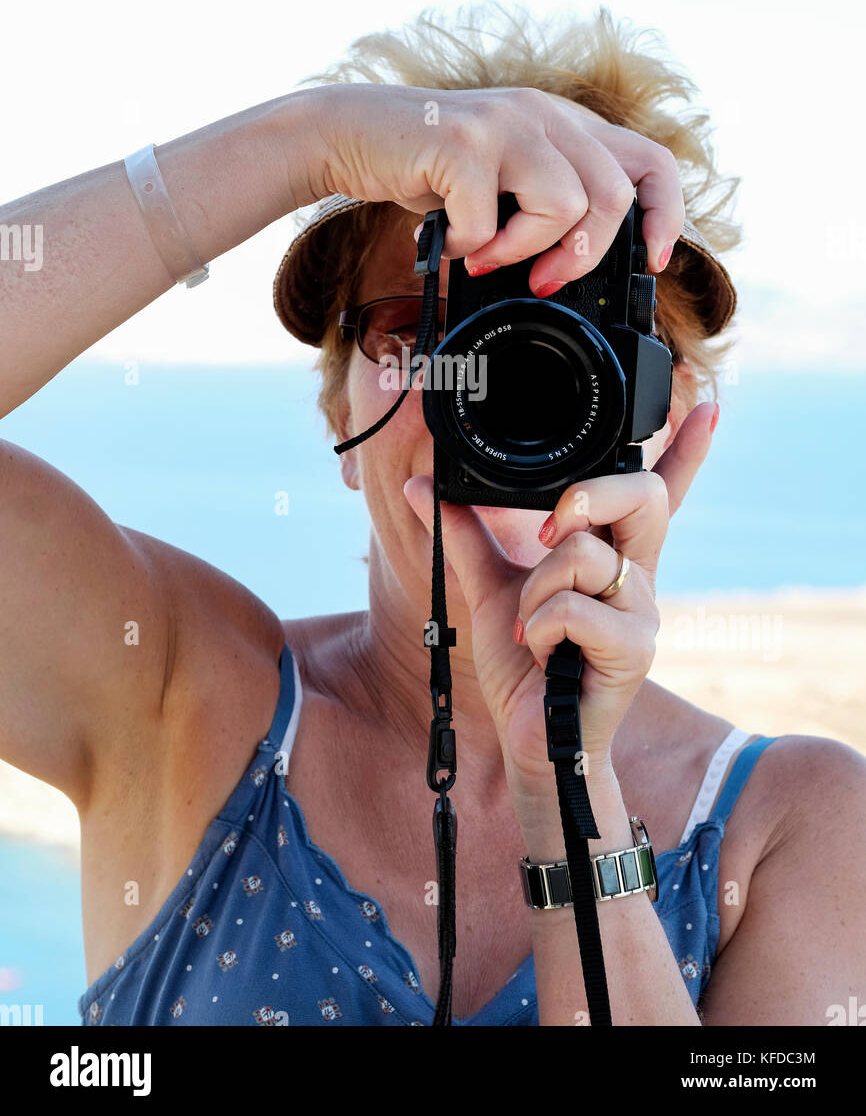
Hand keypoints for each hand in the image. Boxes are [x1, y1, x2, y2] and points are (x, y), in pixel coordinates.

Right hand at [305, 82, 682, 282]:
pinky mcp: (464, 141)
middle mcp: (544, 114)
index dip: (665, 216)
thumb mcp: (501, 181)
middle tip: (543, 282)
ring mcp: (506, 123)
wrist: (348, 134)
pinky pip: (491, 220)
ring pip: (565, 206)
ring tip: (486, 255)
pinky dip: (470, 247)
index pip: (651, 162)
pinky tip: (447, 241)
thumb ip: (544, 203)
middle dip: (582, 256)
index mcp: (564, 124)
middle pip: (613, 196)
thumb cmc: (426, 167)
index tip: (653, 262)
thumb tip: (577, 268)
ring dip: (524, 250)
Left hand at [403, 401, 718, 793]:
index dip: (688, 452)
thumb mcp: (488, 587)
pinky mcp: (635, 648)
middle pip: (643, 496)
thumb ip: (461, 534)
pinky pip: (575, 607)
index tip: (708, 409)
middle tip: (549, 527)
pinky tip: (543, 653)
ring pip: (586, 555)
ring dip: (536, 590)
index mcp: (613, 555)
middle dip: (589, 496)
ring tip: (531, 628)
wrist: (531, 738)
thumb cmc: (524, 666)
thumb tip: (420, 486)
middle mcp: (637, 575)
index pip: (659, 494)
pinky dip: (540, 626)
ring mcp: (642, 611)